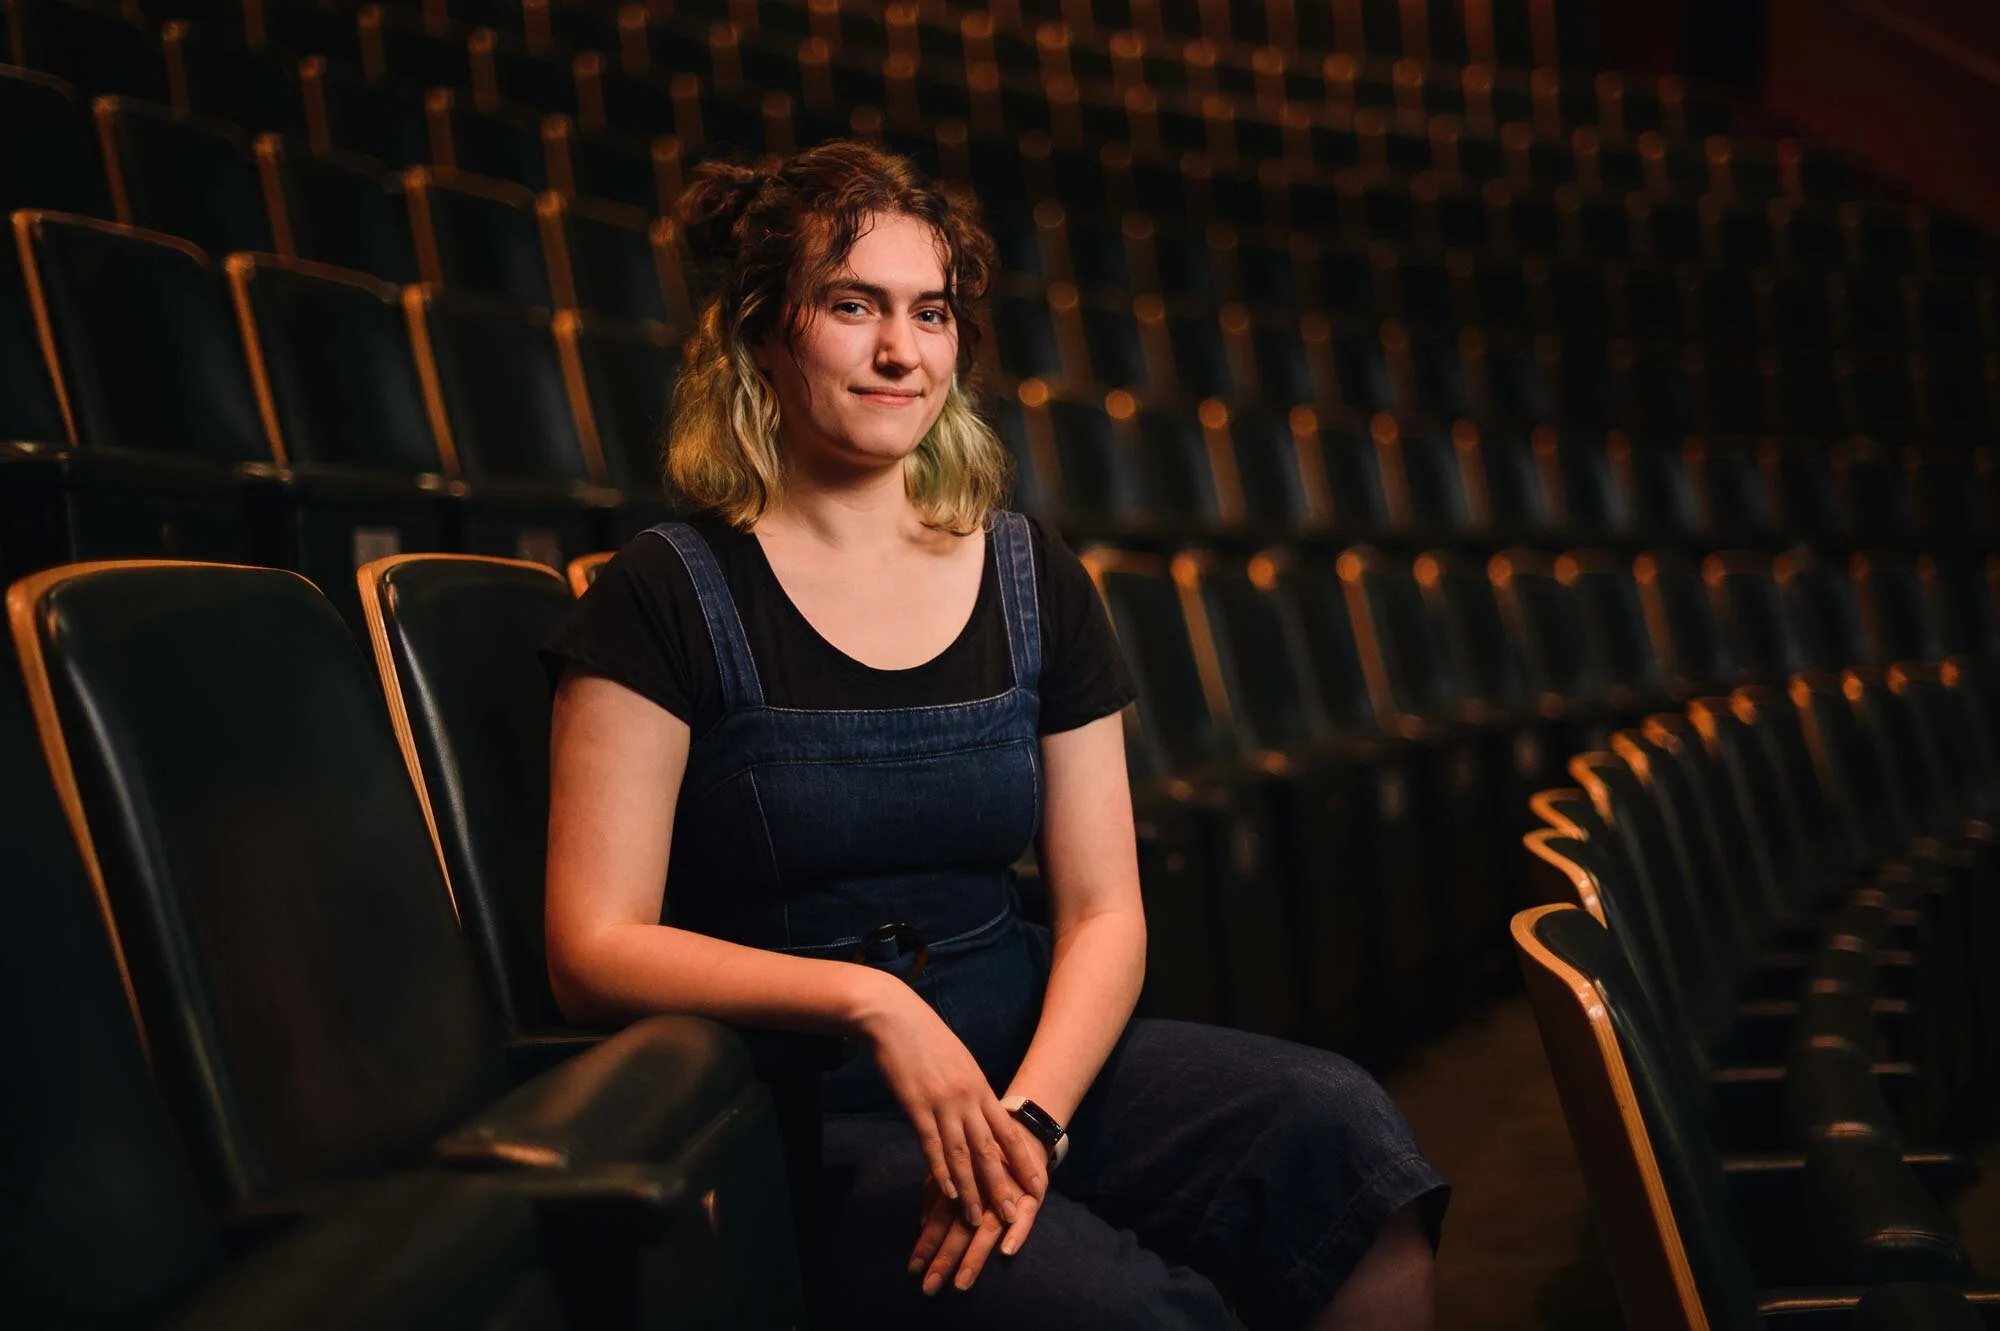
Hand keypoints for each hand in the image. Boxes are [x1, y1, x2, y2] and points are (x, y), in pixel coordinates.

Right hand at [857, 974, 1048, 1227]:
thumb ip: (971, 1090)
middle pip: (990, 1150)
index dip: (1024, 1162)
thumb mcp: (959, 1061)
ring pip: (962, 1155)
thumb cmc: (925, 1037)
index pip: (1008, 1132)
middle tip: (1014, 1215)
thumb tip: (982, 1112)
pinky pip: (932, 1145)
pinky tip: (948, 1194)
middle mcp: (967, 1097)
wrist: (895, 1015)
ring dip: (971, 1190)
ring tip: (978, 1218)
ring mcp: (942, 1102)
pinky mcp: (916, 1105)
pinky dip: (941, 1172)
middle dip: (1003, 1186)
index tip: (1038, 1186)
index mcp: (980, 1086)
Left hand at [908, 1164, 1044, 1293]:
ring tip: (962, 1282)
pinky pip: (1027, 1216)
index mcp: (960, 1182)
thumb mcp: (956, 1167)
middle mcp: (981, 1189)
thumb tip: (922, 1223)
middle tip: (930, 1287)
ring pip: (988, 1227)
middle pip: (960, 1228)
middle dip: (944, 1258)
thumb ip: (937, 1192)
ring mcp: (1007, 1193)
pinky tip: (1007, 1251)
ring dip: (975, 1256)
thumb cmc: (983, 1153)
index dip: (926, 1243)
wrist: (1022, 1130)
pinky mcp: (1033, 1193)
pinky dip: (1017, 1233)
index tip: (912, 1269)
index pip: (939, 1218)